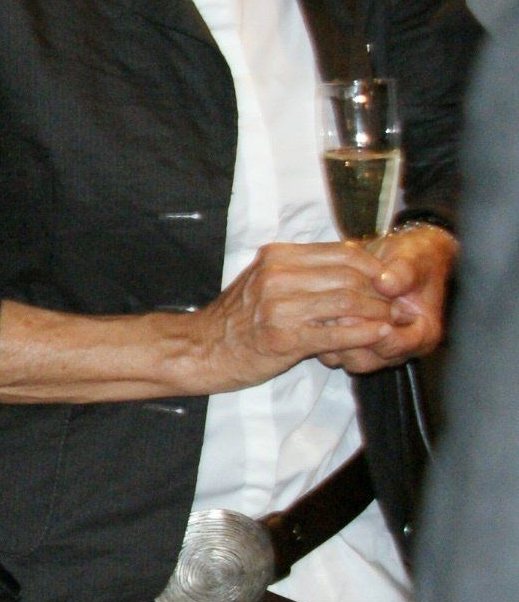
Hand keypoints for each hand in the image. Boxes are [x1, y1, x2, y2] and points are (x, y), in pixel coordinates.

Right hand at [190, 241, 395, 388]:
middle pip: (350, 277)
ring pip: (348, 304)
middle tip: (399, 305)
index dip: (374, 267)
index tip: (389, 281)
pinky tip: (379, 336)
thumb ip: (301, 271)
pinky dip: (364, 335)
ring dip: (379, 314)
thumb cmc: (237, 318)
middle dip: (382, 293)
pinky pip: (337, 334)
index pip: (342, 253)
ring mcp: (280, 308)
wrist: (201, 348)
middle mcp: (278, 276)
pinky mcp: (285, 339)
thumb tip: (350, 268)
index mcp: (277, 257)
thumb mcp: (264, 280)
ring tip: (394, 322)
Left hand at [328, 224, 454, 372]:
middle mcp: (397, 348)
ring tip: (317, 317)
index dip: (375, 334)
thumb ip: (404, 273)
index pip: (398, 346)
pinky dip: (319, 338)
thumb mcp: (413, 260)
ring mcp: (371, 348)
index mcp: (422, 333)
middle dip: (345, 342)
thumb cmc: (411, 260)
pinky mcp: (350, 343)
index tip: (356, 316)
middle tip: (328, 319)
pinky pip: (331, 352)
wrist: (395, 258)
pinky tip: (310, 317)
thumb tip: (386, 284)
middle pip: (366, 361)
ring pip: (344, 360)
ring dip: (328, 342)